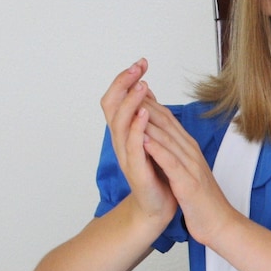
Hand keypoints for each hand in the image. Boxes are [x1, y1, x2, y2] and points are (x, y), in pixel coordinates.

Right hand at [99, 59, 177, 225]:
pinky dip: (138, 128)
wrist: (158, 208)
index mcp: (124, 133)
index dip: (125, 80)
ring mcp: (127, 156)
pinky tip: (145, 113)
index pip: (117, 99)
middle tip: (137, 67)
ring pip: (121, 123)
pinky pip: (134, 146)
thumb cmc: (157, 174)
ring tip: (142, 85)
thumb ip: (147, 116)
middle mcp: (121, 142)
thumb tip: (145, 89)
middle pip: (112, 106)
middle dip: (123, 83)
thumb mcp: (151, 138)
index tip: (140, 62)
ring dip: (131, 102)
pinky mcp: (136, 170)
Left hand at [140, 98, 239, 247]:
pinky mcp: (188, 183)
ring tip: (132, 106)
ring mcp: (191, 166)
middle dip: (147, 104)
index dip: (151, 103)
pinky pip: (171, 163)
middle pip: (167, 123)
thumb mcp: (188, 171)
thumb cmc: (201, 200)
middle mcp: (191, 153)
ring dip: (150, 122)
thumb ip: (178, 154)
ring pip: (168, 139)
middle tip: (129, 87)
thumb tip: (164, 141)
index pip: (169, 120)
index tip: (134, 89)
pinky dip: (157, 150)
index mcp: (190, 150)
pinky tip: (144, 139)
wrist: (219, 224)